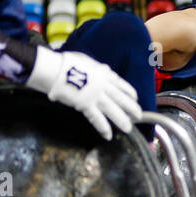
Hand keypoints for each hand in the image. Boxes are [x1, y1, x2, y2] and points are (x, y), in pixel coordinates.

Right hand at [26, 46, 141, 140]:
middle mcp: (103, 85)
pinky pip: (97, 118)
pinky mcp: (86, 105)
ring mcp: (96, 96)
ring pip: (113, 110)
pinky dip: (103, 128)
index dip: (129, 93)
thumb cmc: (67, 62)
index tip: (135, 98)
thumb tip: (101, 69)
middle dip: (131, 108)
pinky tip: (108, 135)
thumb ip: (96, 68)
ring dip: (121, 120)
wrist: (57, 68)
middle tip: (138, 116)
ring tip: (128, 128)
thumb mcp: (87, 61)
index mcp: (104, 74)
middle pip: (121, 99)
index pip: (121, 84)